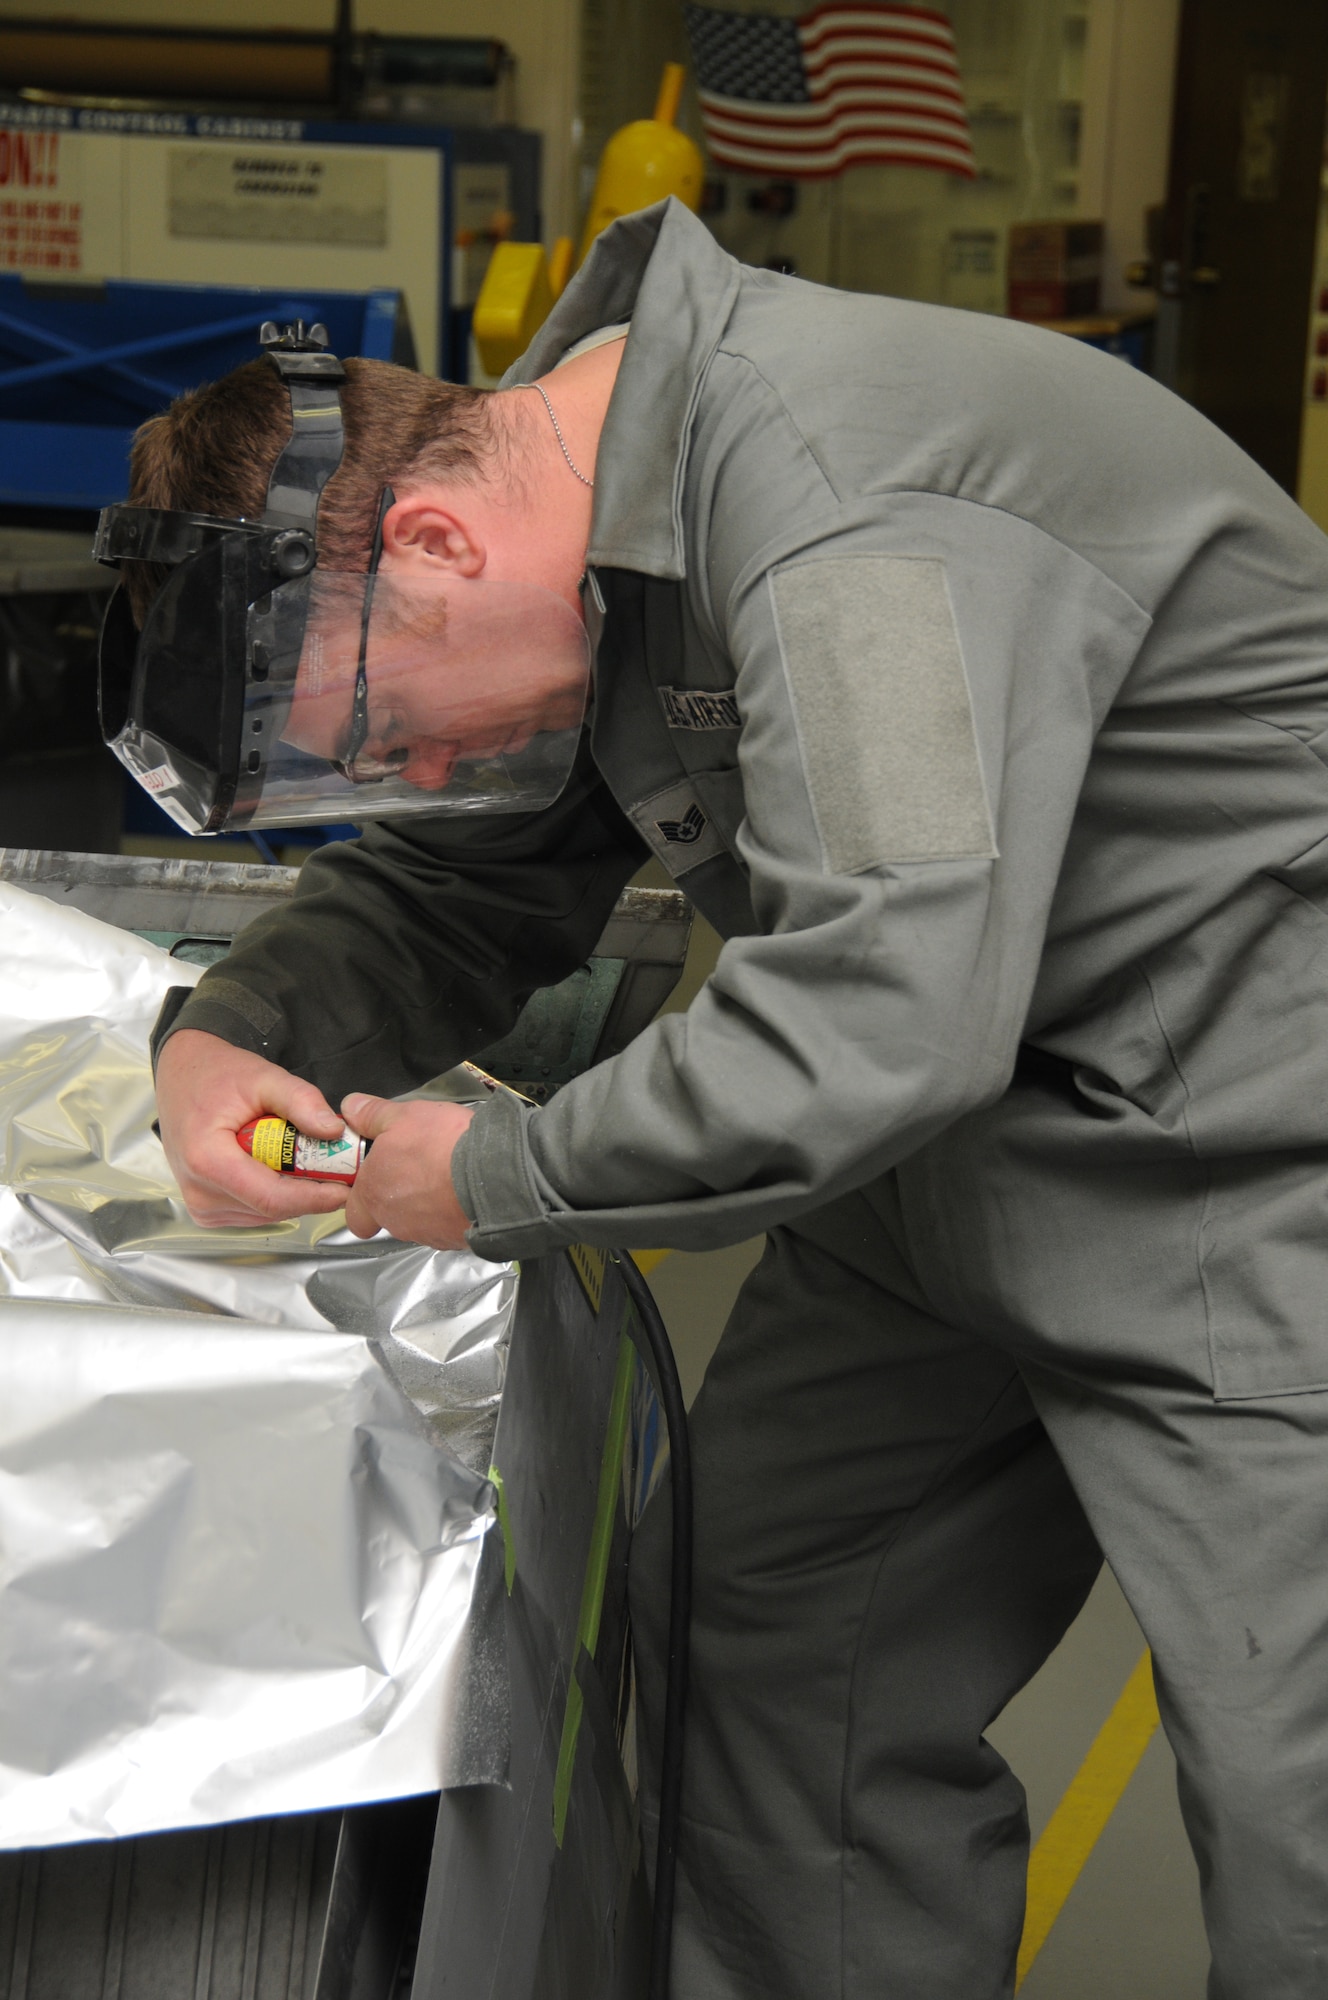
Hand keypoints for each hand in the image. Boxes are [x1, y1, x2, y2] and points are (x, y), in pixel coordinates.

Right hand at [156, 1029, 351, 1226]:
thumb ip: (301, 1101)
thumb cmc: (216, 1076)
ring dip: (292, 1192)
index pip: (272, 1198)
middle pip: (273, 1208)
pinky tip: (274, 1165)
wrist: (182, 1076)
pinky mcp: (207, 1211)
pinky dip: (274, 1193)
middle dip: (309, 1191)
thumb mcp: (264, 1077)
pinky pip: (255, 1213)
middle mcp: (200, 1192)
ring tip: (297, 1157)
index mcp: (207, 1161)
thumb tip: (334, 1131)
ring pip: (267, 1214)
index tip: (347, 1188)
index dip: (315, 1197)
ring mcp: (202, 1206)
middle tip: (335, 1165)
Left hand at [340, 1094, 476, 1248]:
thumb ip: (372, 1115)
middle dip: (397, 1196)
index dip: (362, 1195)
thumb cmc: (445, 1146)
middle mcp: (394, 1220)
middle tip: (415, 1169)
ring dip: (425, 1203)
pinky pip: (445, 1226)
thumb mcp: (405, 1116)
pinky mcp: (453, 1240)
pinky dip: (450, 1211)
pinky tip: (461, 1189)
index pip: (354, 1211)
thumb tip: (351, 1108)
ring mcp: (425, 1234)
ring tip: (444, 1174)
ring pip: (416, 1222)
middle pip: (386, 1216)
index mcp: (373, 1192)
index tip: (376, 1174)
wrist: (495, 1174)